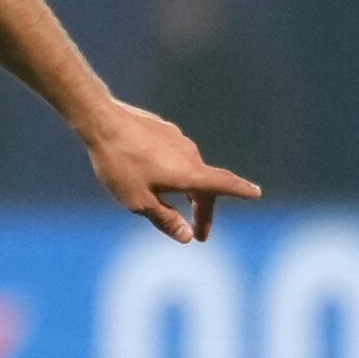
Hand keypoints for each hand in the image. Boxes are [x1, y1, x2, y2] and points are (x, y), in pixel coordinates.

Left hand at [84, 99, 262, 241]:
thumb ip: (165, 220)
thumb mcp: (138, 202)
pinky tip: (156, 179)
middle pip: (206, 186)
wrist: (102, 121)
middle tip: (199, 234)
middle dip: (204, 212)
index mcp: (189, 174)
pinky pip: (176, 158)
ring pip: (190, 172)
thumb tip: (187, 236)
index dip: (242, 191)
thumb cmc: (119, 164)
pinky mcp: (164, 132)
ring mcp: (178, 141)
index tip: (256, 194)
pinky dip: (175, 174)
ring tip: (178, 210)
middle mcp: (190, 155)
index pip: (224, 184)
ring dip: (189, 193)